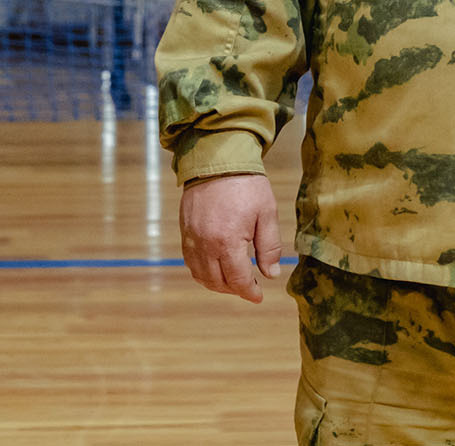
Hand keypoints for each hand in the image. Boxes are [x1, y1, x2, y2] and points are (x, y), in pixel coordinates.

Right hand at [179, 174, 282, 303]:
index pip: (238, 280)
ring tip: (232, 279)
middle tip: (248, 286)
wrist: (217, 158)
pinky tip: (214, 267)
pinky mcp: (184, 230)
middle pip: (217, 281)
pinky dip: (201, 270)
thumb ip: (269, 247)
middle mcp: (205, 244)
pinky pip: (189, 260)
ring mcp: (191, 237)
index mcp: (228, 241)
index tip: (258, 296)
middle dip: (234, 289)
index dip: (249, 292)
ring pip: (200, 275)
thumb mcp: (267, 213)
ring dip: (216, 283)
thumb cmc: (246, 184)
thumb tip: (270, 275)